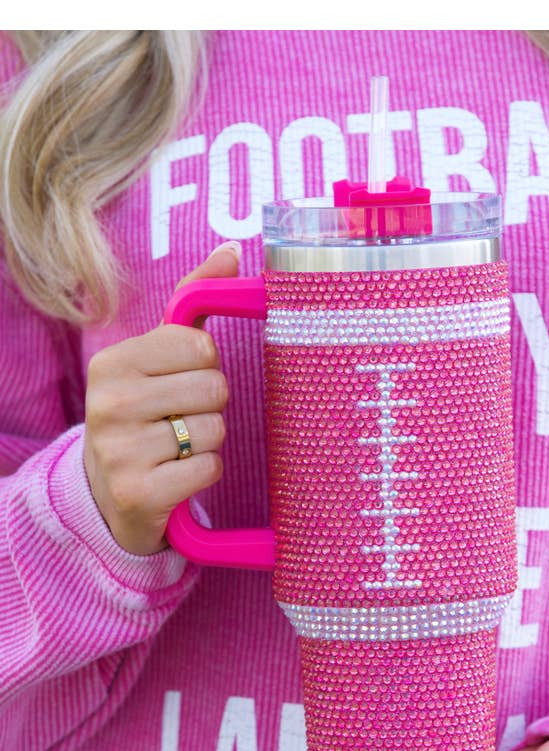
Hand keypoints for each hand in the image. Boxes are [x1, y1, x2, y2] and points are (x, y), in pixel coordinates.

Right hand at [84, 242, 240, 554]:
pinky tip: (178, 473)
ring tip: (179, 446)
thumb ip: (192, 302)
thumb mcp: (158, 357)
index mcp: (113, 361)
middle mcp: (108, 403)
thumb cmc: (145, 413)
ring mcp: (119, 451)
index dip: (205, 366)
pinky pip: (209, 468)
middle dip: (211, 405)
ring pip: (214, 430)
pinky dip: (205, 472)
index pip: (199, 346)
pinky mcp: (138, 493)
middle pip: (213, 388)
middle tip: (183, 417)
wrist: (108, 492)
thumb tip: (232, 252)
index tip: (183, 380)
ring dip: (210, 441)